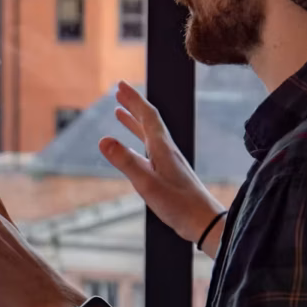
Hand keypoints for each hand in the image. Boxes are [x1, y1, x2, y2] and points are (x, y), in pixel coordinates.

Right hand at [99, 81, 224, 245]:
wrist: (203, 221)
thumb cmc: (177, 204)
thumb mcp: (145, 183)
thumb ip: (125, 161)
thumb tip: (103, 139)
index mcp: (162, 147)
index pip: (147, 115)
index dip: (134, 99)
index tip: (120, 85)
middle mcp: (166, 150)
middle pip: (148, 120)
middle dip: (133, 105)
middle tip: (119, 91)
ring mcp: (168, 161)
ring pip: (149, 134)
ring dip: (134, 121)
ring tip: (120, 113)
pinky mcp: (169, 173)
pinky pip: (150, 148)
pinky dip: (139, 140)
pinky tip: (134, 147)